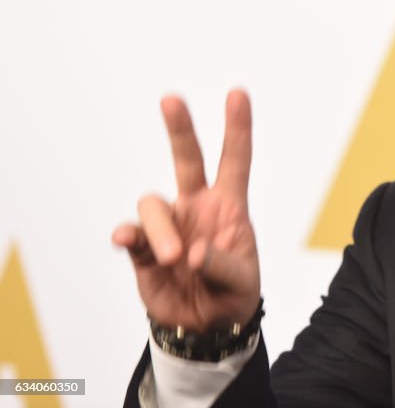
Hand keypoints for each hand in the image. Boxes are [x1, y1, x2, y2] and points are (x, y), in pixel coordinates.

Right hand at [112, 89, 260, 331]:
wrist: (205, 328)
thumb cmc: (231, 294)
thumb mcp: (241, 281)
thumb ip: (221, 264)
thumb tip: (192, 252)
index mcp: (229, 206)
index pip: (235, 160)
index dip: (237, 127)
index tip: (239, 93)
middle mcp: (197, 207)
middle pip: (187, 159)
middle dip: (180, 128)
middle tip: (171, 99)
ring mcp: (169, 225)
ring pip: (154, 205)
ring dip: (161, 230)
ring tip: (175, 259)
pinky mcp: (143, 249)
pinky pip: (130, 234)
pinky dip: (129, 236)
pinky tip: (127, 241)